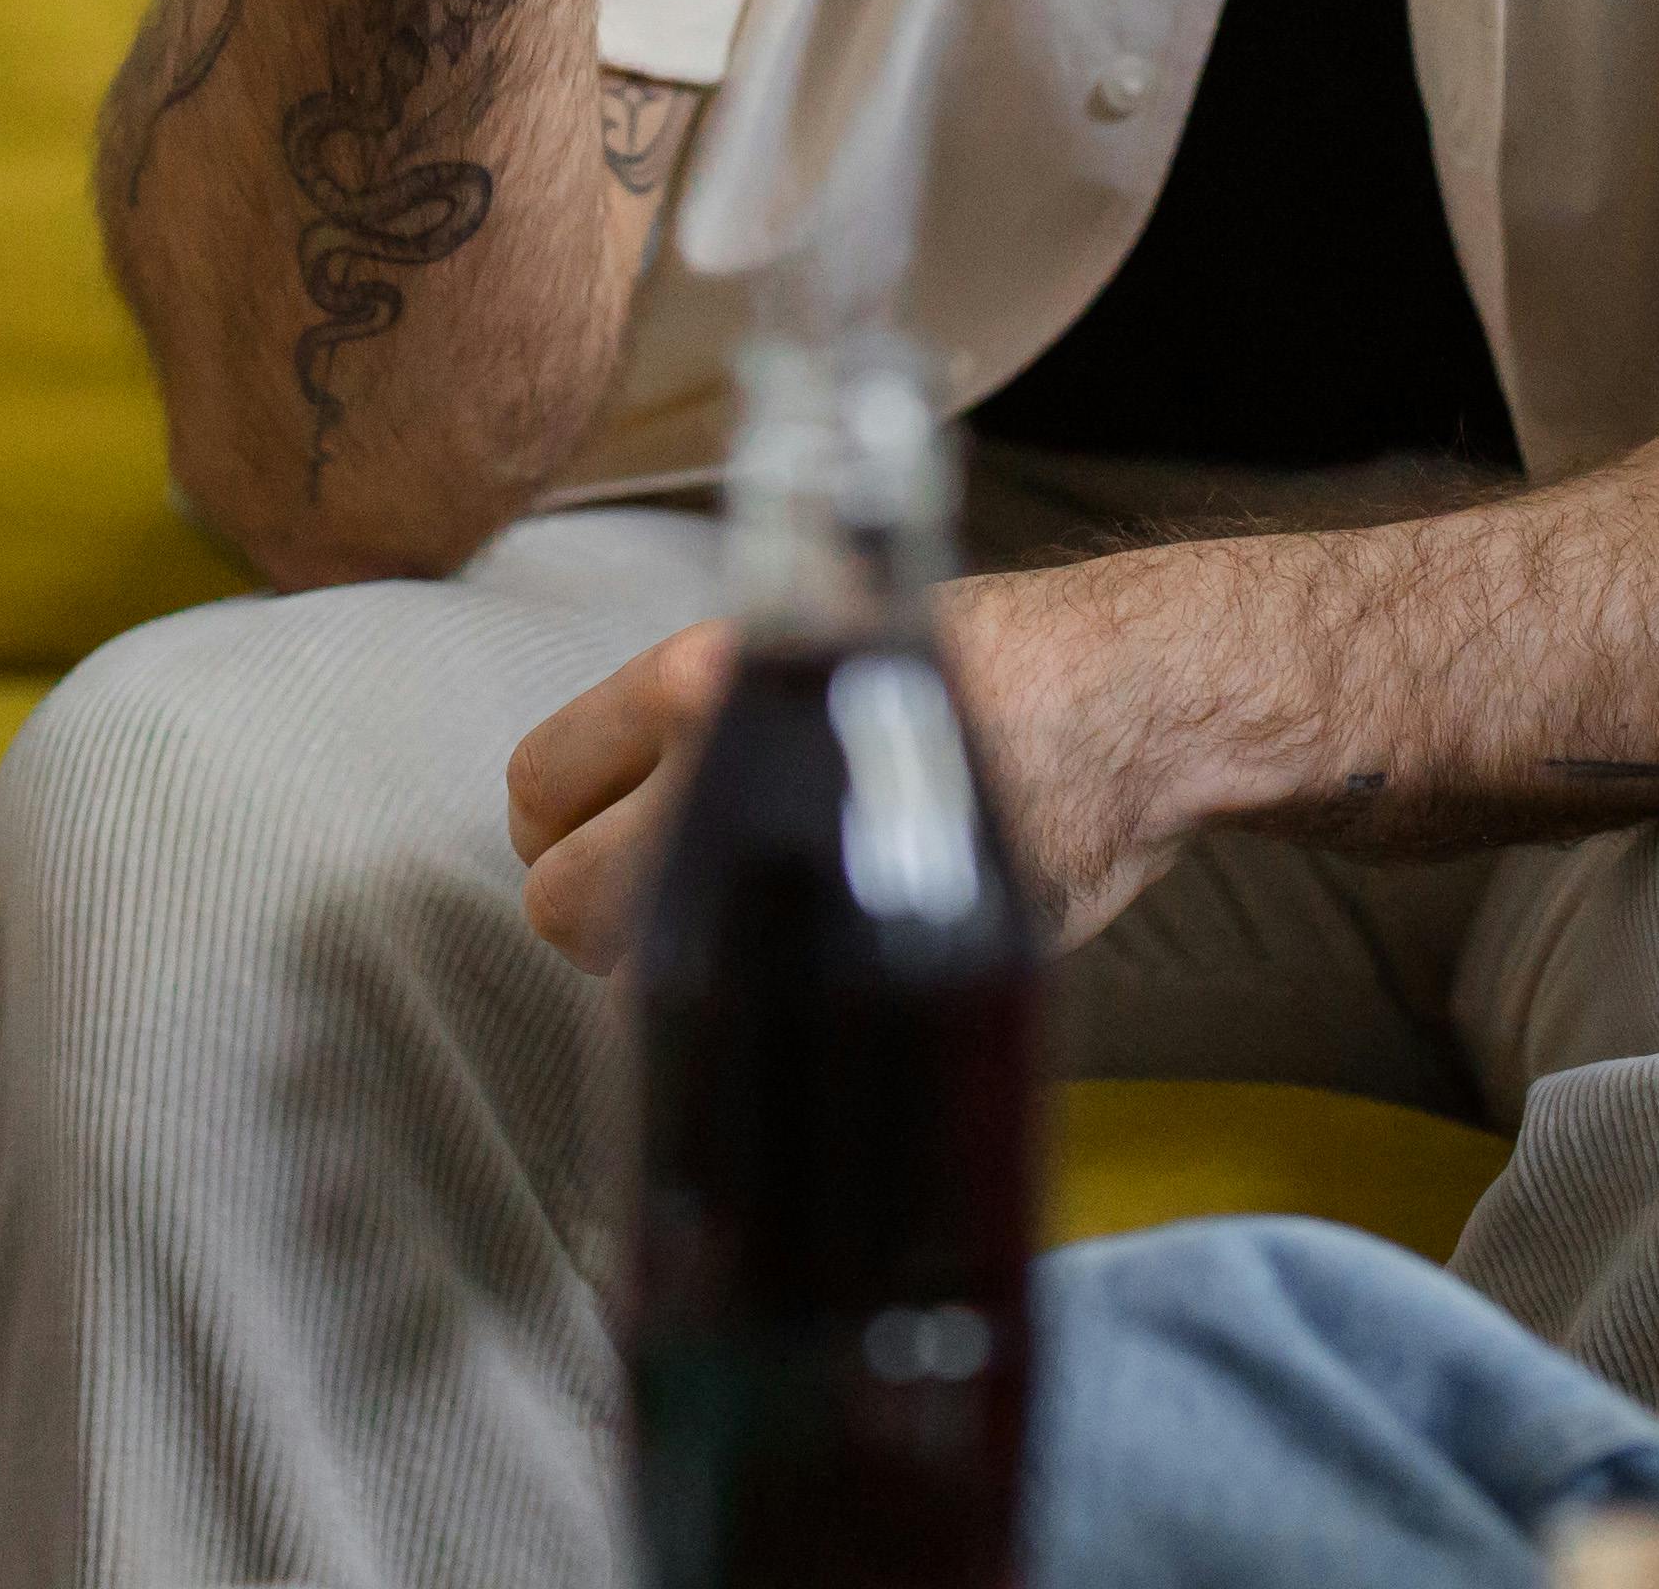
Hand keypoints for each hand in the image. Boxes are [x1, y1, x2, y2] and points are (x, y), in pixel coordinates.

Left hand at [507, 568, 1173, 971]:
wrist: (1123, 699)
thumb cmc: (984, 673)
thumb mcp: (825, 650)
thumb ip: (718, 727)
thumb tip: (629, 807)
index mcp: (698, 682)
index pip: (535, 783)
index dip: (557, 830)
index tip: (596, 843)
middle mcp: (716, 767)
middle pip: (561, 901)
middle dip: (595, 915)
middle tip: (664, 907)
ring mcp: (783, 862)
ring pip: (635, 972)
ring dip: (667, 967)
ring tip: (745, 933)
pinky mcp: (854, 942)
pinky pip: (741, 1008)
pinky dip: (747, 1006)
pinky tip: (795, 971)